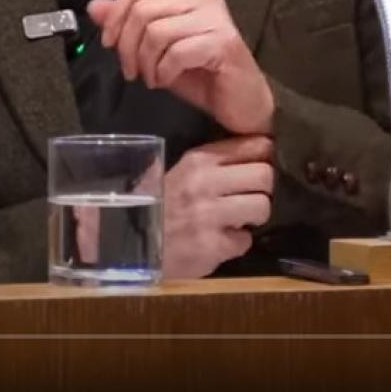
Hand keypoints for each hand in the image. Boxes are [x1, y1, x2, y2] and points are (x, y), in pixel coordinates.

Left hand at [87, 0, 274, 135]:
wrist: (240, 101)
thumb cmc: (200, 73)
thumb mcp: (155, 48)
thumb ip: (128, 24)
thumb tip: (94, 6)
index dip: (115, 14)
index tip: (109, 43)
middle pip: (142, 10)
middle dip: (127, 46)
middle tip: (131, 71)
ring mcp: (215, 17)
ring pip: (156, 32)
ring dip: (145, 63)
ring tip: (151, 78)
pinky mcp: (222, 42)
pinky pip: (175, 53)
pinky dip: (163, 72)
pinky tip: (166, 81)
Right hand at [161, 135, 274, 278]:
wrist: (124, 241)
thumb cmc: (155, 204)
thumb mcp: (180, 172)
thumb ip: (214, 164)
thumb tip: (257, 157)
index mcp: (199, 159)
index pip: (254, 145)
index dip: (265, 157)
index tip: (262, 165)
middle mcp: (206, 182)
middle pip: (265, 175)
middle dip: (263, 188)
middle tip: (250, 196)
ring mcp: (209, 215)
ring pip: (262, 207)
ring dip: (254, 216)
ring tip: (237, 220)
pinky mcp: (212, 246)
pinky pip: (245, 241)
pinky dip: (236, 243)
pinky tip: (220, 241)